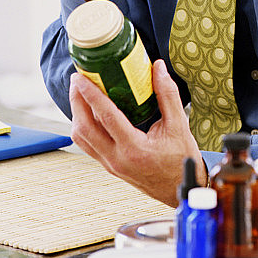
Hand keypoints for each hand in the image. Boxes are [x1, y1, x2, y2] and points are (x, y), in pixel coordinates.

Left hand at [69, 59, 205, 206]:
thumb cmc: (180, 161)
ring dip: (77, 114)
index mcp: (134, 149)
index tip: (82, 78)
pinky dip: (84, 125)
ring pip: (81, 138)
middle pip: (84, 128)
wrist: (178, 188)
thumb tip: (158, 69)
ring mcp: (110, 164)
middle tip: (77, 80)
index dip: (91, 95)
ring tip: (80, 93)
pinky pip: (88, 144)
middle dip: (76, 101)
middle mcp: (117, 159)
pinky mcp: (109, 165)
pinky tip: (89, 112)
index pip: (106, 117)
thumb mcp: (179, 125)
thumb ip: (168, 95)